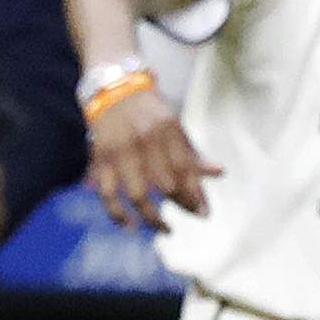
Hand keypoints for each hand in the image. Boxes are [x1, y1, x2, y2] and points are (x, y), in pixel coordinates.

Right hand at [87, 86, 218, 227]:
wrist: (112, 90)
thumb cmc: (148, 112)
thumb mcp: (174, 126)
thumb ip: (192, 152)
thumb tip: (219, 173)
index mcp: (165, 129)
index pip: (185, 169)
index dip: (196, 194)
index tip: (204, 212)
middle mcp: (143, 140)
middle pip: (166, 184)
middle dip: (182, 205)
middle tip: (192, 215)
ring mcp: (120, 152)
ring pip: (139, 195)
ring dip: (153, 218)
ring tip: (165, 229)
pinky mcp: (100, 161)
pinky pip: (109, 195)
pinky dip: (118, 214)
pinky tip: (130, 225)